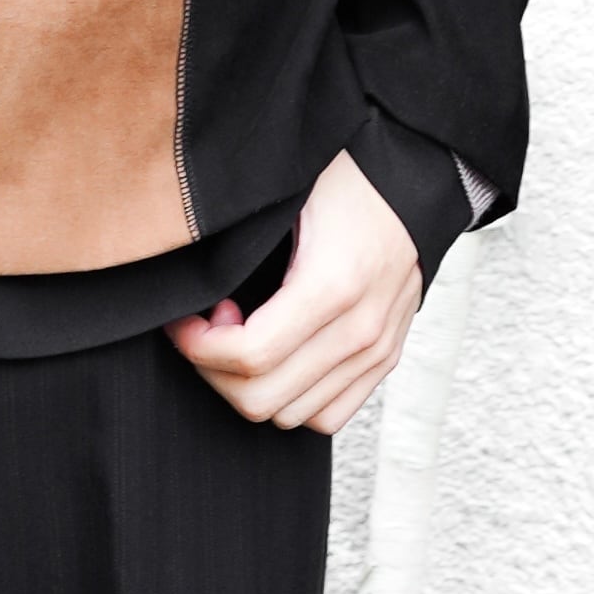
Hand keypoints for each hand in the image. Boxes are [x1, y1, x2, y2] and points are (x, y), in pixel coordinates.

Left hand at [163, 147, 421, 433]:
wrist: (412, 180)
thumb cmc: (345, 178)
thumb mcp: (284, 193)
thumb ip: (239, 236)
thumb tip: (184, 265)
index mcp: (332, 285)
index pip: (250, 355)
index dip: (197, 346)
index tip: (181, 320)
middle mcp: (360, 329)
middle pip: (264, 397)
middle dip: (214, 368)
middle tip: (206, 324)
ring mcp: (376, 351)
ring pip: (291, 414)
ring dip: (249, 384)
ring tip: (240, 334)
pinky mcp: (384, 360)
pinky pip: (328, 415)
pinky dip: (289, 397)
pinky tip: (274, 355)